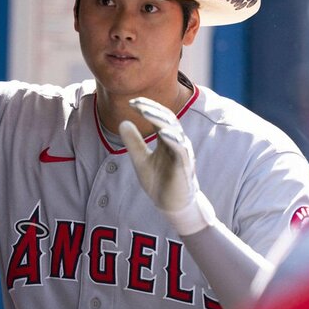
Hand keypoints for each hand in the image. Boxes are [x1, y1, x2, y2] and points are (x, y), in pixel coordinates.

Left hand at [120, 97, 214, 234]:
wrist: (171, 206)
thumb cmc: (159, 182)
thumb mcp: (140, 160)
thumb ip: (133, 142)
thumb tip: (123, 122)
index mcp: (166, 139)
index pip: (159, 117)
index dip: (147, 107)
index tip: (132, 102)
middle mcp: (176, 141)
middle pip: (167, 118)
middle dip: (152, 109)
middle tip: (136, 103)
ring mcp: (182, 152)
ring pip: (174, 130)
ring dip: (160, 119)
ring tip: (146, 111)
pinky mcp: (185, 165)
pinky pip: (181, 149)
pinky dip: (173, 139)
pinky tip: (163, 132)